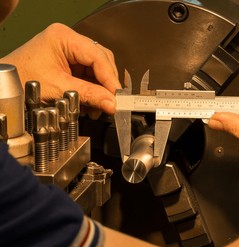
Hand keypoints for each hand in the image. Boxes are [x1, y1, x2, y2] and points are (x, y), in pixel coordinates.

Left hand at [0, 23, 120, 118]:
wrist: (4, 89)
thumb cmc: (21, 80)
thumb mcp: (59, 89)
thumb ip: (90, 95)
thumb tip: (111, 103)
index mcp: (64, 37)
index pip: (98, 56)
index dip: (110, 78)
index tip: (116, 95)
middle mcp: (68, 41)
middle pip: (101, 61)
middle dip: (106, 84)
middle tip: (110, 102)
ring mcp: (69, 52)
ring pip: (97, 70)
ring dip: (100, 90)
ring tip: (98, 107)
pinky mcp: (68, 63)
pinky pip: (88, 76)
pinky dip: (92, 91)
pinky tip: (92, 103)